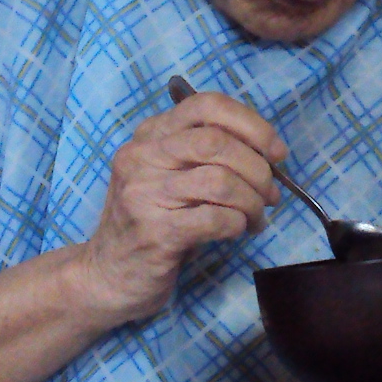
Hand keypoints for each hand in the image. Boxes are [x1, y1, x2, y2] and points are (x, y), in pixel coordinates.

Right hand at [70, 92, 282, 325]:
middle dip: (258, 168)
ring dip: (252, 201)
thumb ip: (207, 156)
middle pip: (217, 141)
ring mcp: (144, 194)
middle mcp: (142, 156)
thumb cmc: (150, 223)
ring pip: (221, 180)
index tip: (275, 152)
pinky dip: (238, 224)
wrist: (106, 276)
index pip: (206, 105)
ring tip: (256, 218)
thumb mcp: (170, 177)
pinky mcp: (155, 233)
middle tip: (270, 194)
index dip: (251, 124)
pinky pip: (216, 218)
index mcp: (150, 135)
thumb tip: (267, 155)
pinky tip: (238, 231)